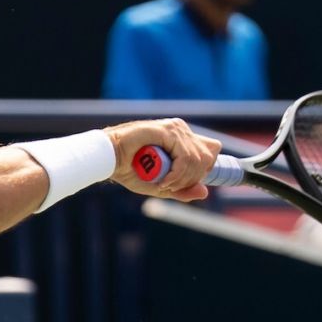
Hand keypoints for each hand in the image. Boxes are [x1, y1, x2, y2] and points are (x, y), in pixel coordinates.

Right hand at [105, 118, 221, 201]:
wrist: (108, 160)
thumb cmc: (130, 171)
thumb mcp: (161, 186)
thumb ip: (182, 190)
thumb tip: (205, 192)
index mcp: (183, 138)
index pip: (212, 150)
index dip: (206, 168)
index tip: (188, 182)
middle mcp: (182, 130)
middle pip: (208, 157)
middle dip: (192, 178)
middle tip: (170, 186)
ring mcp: (175, 129)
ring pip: (197, 159)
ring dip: (182, 179)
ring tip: (163, 184)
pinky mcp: (167, 130)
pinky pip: (184, 157)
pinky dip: (176, 174)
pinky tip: (163, 181)